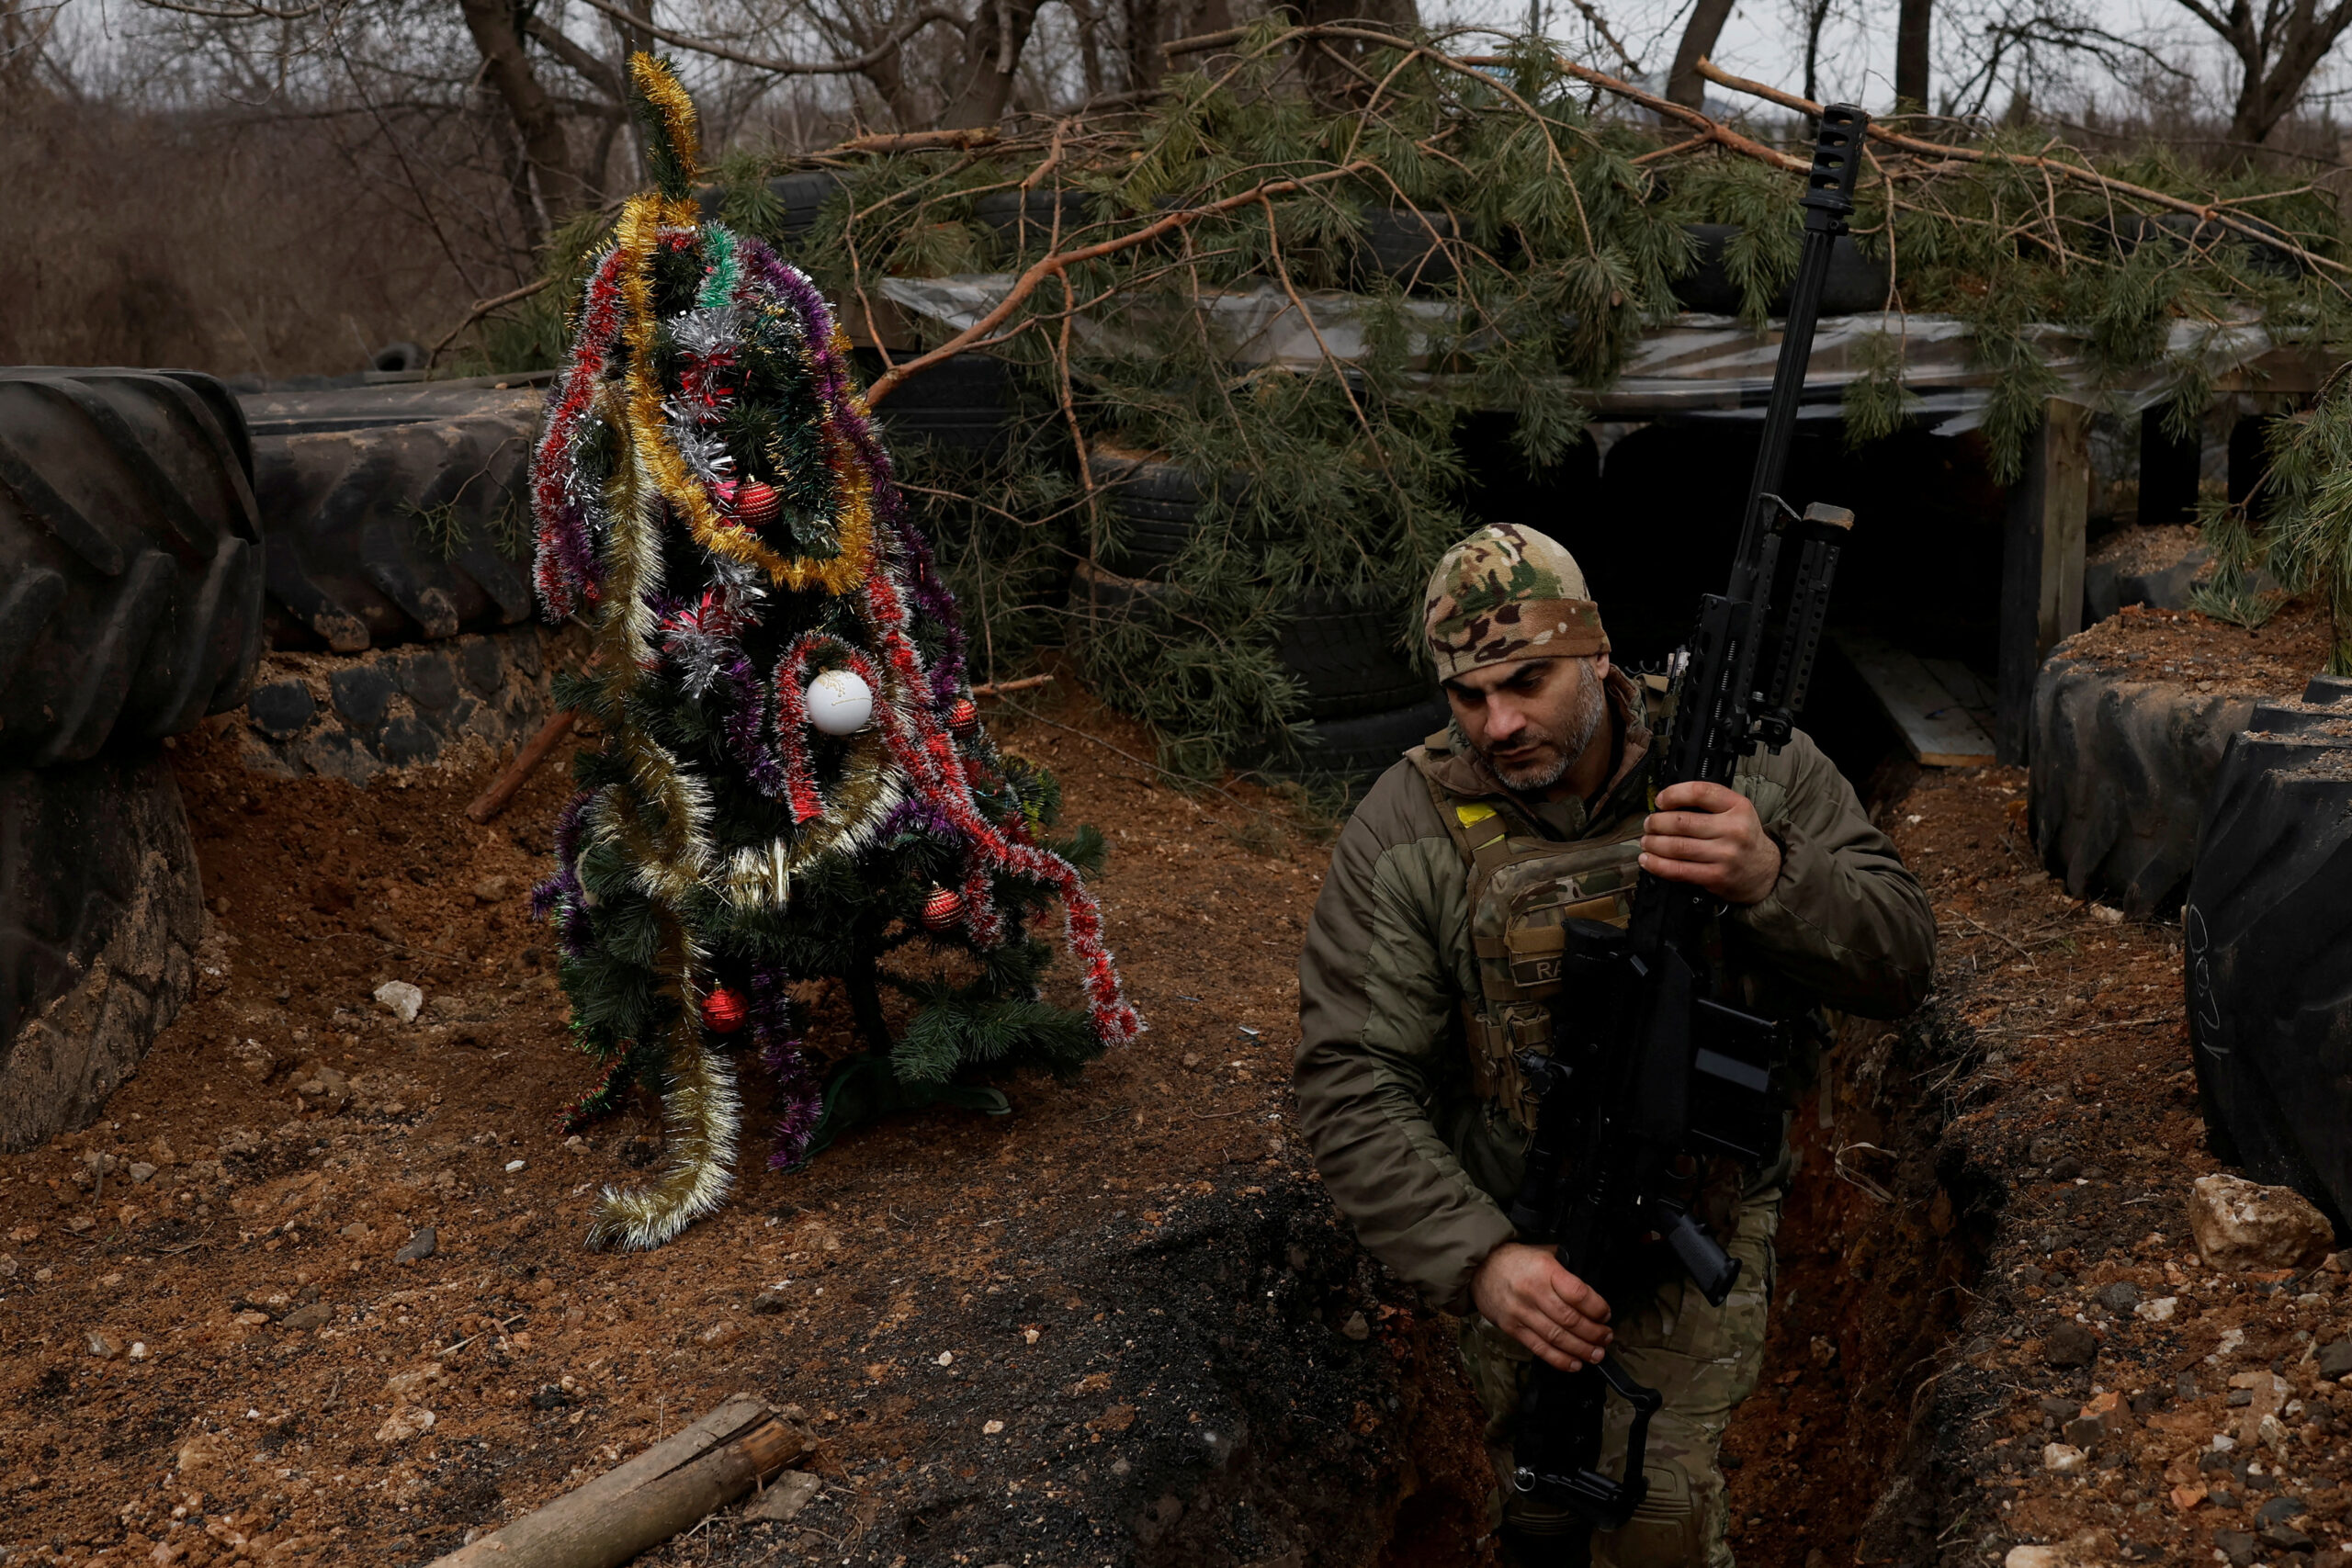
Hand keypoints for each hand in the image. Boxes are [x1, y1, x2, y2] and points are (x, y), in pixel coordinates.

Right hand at [1470, 1242, 1612, 1372]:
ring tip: (1597, 1354)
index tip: (1606, 1314)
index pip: (1577, 1293)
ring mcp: (1521, 1312)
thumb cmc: (1515, 1260)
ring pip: (1557, 1336)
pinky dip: (1559, 1359)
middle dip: (1593, 1332)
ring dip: (1581, 1349)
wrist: (1479, 1268)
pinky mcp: (1512, 1328)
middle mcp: (1532, 1292)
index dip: (1597, 1307)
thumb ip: (1566, 1268)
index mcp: (1544, 1269)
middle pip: (1569, 1319)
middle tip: (1606, 1338)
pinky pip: (1539, 1348)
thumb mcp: (1543, 1252)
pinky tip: (1575, 1364)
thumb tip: (1593, 1289)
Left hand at [1640, 781, 1782, 905]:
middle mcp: (1733, 829)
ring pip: (1677, 847)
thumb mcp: (1737, 811)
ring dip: (1653, 844)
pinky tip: (1648, 860)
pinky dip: (1657, 865)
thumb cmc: (1744, 837)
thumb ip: (1709, 803)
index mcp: (1738, 806)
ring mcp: (1725, 855)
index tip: (1660, 800)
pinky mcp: (1716, 876)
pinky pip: (1679, 870)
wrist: (1765, 870)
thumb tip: (1666, 803)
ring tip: (1646, 841)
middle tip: (1648, 824)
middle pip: (1683, 822)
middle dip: (1656, 822)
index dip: (1673, 794)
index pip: (1700, 792)